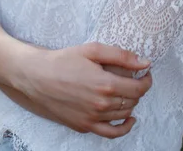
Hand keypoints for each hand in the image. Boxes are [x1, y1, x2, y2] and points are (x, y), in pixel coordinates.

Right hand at [18, 42, 151, 138]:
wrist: (36, 77)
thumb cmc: (63, 60)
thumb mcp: (92, 50)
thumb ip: (121, 56)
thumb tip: (144, 63)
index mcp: (105, 84)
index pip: (138, 88)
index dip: (146, 80)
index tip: (145, 74)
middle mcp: (101, 104)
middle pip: (132, 100)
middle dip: (137, 89)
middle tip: (133, 78)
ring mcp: (93, 118)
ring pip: (124, 114)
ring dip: (130, 102)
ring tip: (126, 91)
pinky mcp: (85, 126)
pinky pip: (111, 133)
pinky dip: (124, 128)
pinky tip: (129, 119)